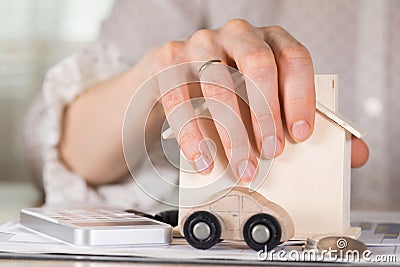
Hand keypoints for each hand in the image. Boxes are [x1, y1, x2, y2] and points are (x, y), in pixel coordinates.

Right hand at [154, 19, 367, 180]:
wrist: (177, 75)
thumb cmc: (229, 89)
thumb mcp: (267, 99)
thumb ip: (305, 122)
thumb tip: (353, 152)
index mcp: (268, 39)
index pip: (293, 58)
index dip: (300, 97)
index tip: (300, 134)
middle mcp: (235, 35)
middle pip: (257, 65)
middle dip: (267, 114)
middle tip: (272, 151)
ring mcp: (198, 45)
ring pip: (218, 85)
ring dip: (233, 132)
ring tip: (244, 165)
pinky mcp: (168, 63)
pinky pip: (178, 98)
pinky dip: (192, 134)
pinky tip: (204, 159)